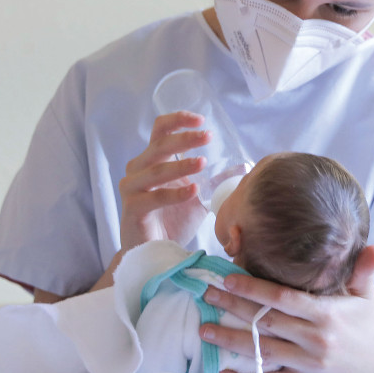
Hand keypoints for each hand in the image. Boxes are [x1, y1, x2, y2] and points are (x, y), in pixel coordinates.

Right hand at [118, 111, 209, 252]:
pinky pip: (153, 197)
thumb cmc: (173, 221)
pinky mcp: (132, 209)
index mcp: (152, 160)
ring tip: (202, 163)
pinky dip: (174, 193)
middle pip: (159, 145)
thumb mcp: (198, 197)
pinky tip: (193, 191)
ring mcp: (132, 188)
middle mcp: (138, 169)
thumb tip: (241, 167)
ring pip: (155, 169)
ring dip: (181, 164)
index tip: (201, 120)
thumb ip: (213, 180)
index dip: (178, 120)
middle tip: (208, 137)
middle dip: (185, 138)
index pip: (161, 130)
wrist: (153, 253)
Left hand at [200, 245, 373, 372]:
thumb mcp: (366, 294)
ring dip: (231, 341)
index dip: (254, 288)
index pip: (284, 298)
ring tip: (204, 330)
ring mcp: (309, 363)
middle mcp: (315, 339)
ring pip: (263, 351)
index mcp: (327, 314)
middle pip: (266, 321)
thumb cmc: (368, 322)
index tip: (228, 277)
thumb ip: (364, 270)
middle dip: (233, 308)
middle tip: (206, 295)